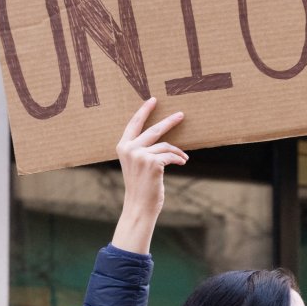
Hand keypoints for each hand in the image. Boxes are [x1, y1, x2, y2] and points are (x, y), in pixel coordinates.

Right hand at [111, 98, 187, 253]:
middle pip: (153, 129)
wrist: (139, 206)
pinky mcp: (152, 162)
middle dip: (169, 121)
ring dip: (177, 152)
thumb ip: (142, 150)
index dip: (144, 111)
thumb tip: (162, 139)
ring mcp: (140, 155)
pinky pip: (171, 155)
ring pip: (166, 145)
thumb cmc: (141, 186)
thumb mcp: (137, 165)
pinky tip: (183, 162)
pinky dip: (179, 158)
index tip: (153, 100)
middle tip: (181, 114)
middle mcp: (129, 148)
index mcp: (122, 147)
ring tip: (184, 158)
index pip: (133, 124)